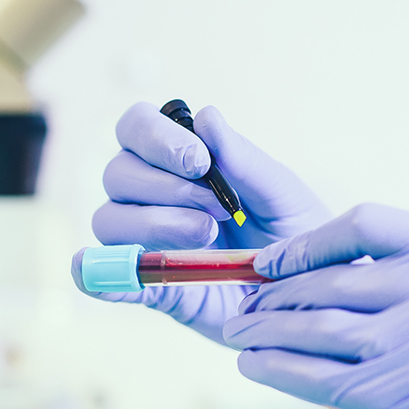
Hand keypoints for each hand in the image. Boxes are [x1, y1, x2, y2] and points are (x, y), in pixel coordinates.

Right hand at [73, 102, 329, 343]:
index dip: (156, 138)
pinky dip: (100, 274)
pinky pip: (105, 276)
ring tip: (206, 237)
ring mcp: (146, 240)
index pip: (136, 127)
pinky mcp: (148, 286)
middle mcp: (152, 194)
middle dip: (166, 187)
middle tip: (220, 210)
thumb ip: (243, 159)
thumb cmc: (294, 231)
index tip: (200, 163)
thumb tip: (206, 116)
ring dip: (154, 224)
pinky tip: (112, 278)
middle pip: (118, 172)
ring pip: (109, 219)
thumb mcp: (281, 193)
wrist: (308, 292)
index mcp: (179, 159)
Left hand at [222, 204, 408, 408]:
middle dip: (278, 297)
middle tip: (241, 308)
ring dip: (270, 334)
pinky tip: (254, 368)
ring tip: (238, 336)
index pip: (369, 222)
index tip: (269, 264)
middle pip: (340, 281)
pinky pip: (331, 381)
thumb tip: (308, 277)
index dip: (309, 242)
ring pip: (328, 332)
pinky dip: (282, 372)